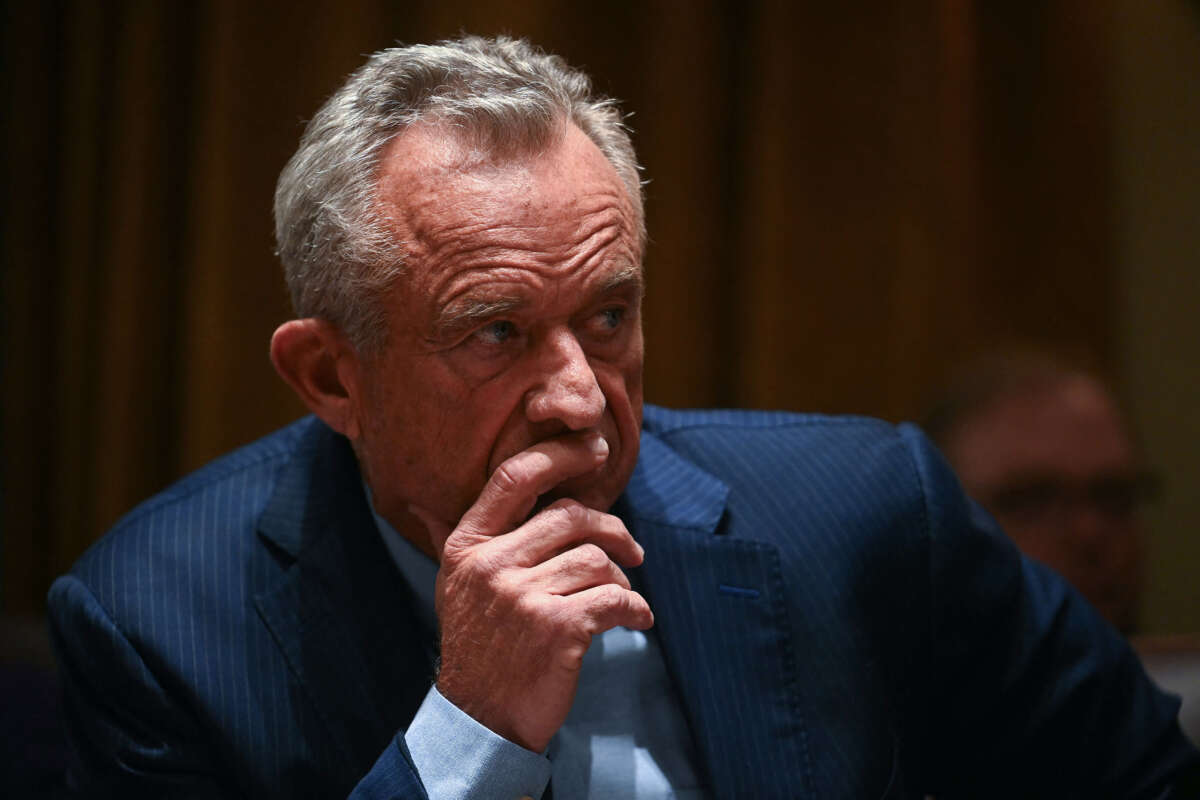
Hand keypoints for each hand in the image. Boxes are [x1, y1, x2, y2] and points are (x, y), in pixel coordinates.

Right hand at [411, 431, 652, 752]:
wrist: (480, 719)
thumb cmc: (480, 648)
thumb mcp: (460, 587)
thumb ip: (473, 542)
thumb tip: (472, 505)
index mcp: (468, 546)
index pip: (514, 478)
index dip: (560, 455)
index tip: (595, 448)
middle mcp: (491, 564)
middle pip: (570, 515)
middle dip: (611, 527)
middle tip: (633, 547)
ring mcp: (523, 596)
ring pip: (597, 558)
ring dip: (622, 575)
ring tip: (623, 593)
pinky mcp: (557, 628)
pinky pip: (614, 597)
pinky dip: (634, 607)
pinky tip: (638, 619)